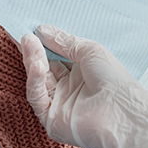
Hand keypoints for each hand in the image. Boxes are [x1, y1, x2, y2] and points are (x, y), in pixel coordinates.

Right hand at [21, 25, 147, 147]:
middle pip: (44, 67)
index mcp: (80, 73)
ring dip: (32, 60)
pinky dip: (34, 79)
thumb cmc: (113, 79)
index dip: (43, 43)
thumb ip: (64, 41)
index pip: (55, 56)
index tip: (31, 29)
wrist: (122, 111)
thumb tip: (41, 29)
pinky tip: (36, 64)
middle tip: (24, 34)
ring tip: (28, 42)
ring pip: (38, 80)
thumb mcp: (89, 50)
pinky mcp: (50, 119)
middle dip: (34, 50)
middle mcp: (68, 88)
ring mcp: (59, 104)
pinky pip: (37, 97)